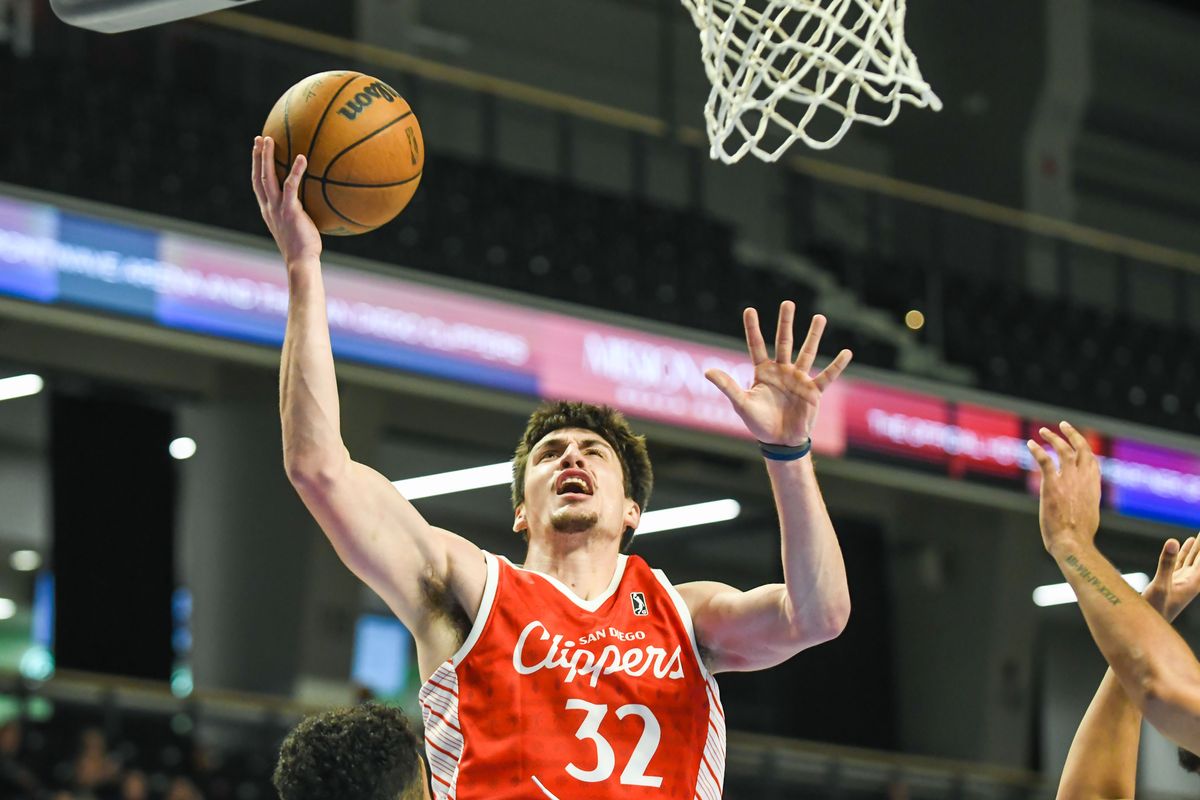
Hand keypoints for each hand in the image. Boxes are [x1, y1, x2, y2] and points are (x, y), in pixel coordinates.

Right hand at [250, 136, 321, 264]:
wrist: (301, 261)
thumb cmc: (303, 247)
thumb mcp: (297, 227)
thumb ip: (298, 213)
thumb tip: (313, 205)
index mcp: (268, 211)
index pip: (258, 185)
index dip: (256, 167)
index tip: (257, 152)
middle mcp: (269, 207)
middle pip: (258, 176)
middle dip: (257, 156)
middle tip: (259, 138)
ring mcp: (277, 209)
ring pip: (267, 177)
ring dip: (266, 157)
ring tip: (269, 139)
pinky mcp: (290, 211)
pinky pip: (291, 187)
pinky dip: (295, 171)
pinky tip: (302, 157)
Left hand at [705, 302, 851, 445]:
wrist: (780, 442)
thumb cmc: (759, 423)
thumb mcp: (741, 404)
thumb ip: (727, 386)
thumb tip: (707, 371)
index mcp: (763, 372)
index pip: (756, 345)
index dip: (752, 328)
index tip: (750, 310)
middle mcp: (782, 370)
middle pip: (784, 341)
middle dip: (785, 323)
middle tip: (787, 303)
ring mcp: (799, 379)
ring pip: (807, 353)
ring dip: (813, 335)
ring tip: (820, 317)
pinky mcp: (813, 391)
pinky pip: (827, 376)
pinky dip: (837, 365)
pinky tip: (847, 353)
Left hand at [1026, 421, 1100, 553]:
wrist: (1072, 542)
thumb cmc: (1079, 535)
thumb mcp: (1089, 514)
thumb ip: (1085, 502)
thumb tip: (1081, 504)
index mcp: (1093, 487)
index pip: (1092, 461)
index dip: (1085, 449)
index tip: (1078, 442)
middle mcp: (1083, 479)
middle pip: (1081, 449)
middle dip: (1073, 434)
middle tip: (1063, 424)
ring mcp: (1068, 480)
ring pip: (1063, 450)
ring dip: (1053, 438)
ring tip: (1043, 430)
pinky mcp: (1052, 484)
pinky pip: (1045, 460)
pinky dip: (1037, 450)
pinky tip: (1030, 444)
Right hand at [1144, 536, 1199, 622]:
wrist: (1147, 627)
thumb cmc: (1155, 610)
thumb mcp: (1161, 585)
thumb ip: (1167, 563)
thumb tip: (1174, 540)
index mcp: (1194, 581)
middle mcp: (1191, 580)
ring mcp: (1182, 580)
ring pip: (1193, 559)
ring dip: (1196, 547)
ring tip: (1199, 535)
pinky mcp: (1172, 581)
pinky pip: (1182, 562)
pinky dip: (1185, 552)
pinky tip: (1185, 544)